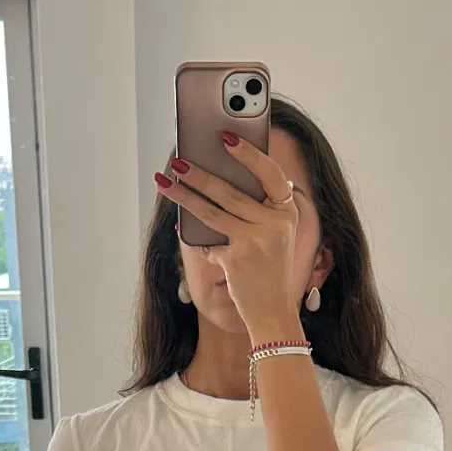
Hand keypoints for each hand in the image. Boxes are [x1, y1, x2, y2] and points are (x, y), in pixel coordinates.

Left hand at [155, 136, 300, 336]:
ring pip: (211, 212)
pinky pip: (207, 243)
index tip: (226, 137)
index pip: (271, 174)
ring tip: (164, 182)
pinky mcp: (236, 260)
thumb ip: (256, 211)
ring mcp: (256, 242)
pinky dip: (194, 240)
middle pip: (230, 192)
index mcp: (287, 213)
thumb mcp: (273, 237)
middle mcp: (275, 225)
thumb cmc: (269, 271)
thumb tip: (213, 181)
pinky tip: (180, 229)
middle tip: (178, 160)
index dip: (249, 154)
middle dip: (199, 174)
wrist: (274, 313)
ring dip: (184, 196)